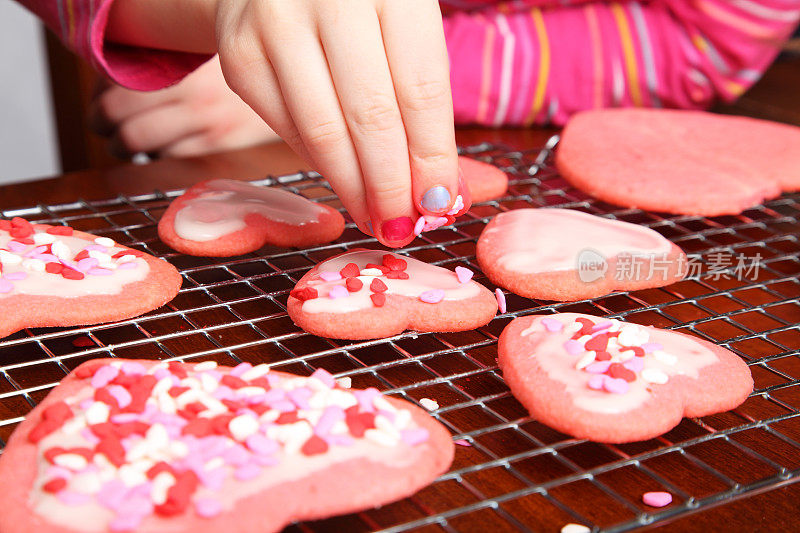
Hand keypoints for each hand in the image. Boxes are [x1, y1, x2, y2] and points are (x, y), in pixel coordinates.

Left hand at [89, 56, 280, 158]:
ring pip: (136, 139)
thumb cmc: (249, 63)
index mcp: (180, 58)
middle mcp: (188, 87)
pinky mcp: (218, 141)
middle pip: (115, 112)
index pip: (113, 79)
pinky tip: (161, 146)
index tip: (100, 99)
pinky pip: (168, 154)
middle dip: (101, 123)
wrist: (301, 85)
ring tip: (126, 142)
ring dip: (121, 144)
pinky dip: (155, 153)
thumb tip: (116, 82)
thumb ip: (166, 61)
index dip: (98, 94)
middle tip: (104, 125)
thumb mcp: (203, 53)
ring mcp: (203, 117)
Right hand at [214, 0, 464, 246]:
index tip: (439, 204)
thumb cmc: (362, 10)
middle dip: (390, 186)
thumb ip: (424, 102)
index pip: (420, 89)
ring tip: (375, 219)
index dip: (432, 156)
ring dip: (354, 189)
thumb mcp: (405, 30)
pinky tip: (343, 182)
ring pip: (322, 132)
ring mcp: (275, 23)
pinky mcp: (239, 56)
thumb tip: (441, 194)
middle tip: (402, 227)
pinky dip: (321, 165)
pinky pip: (288, 130)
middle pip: (370, 116)